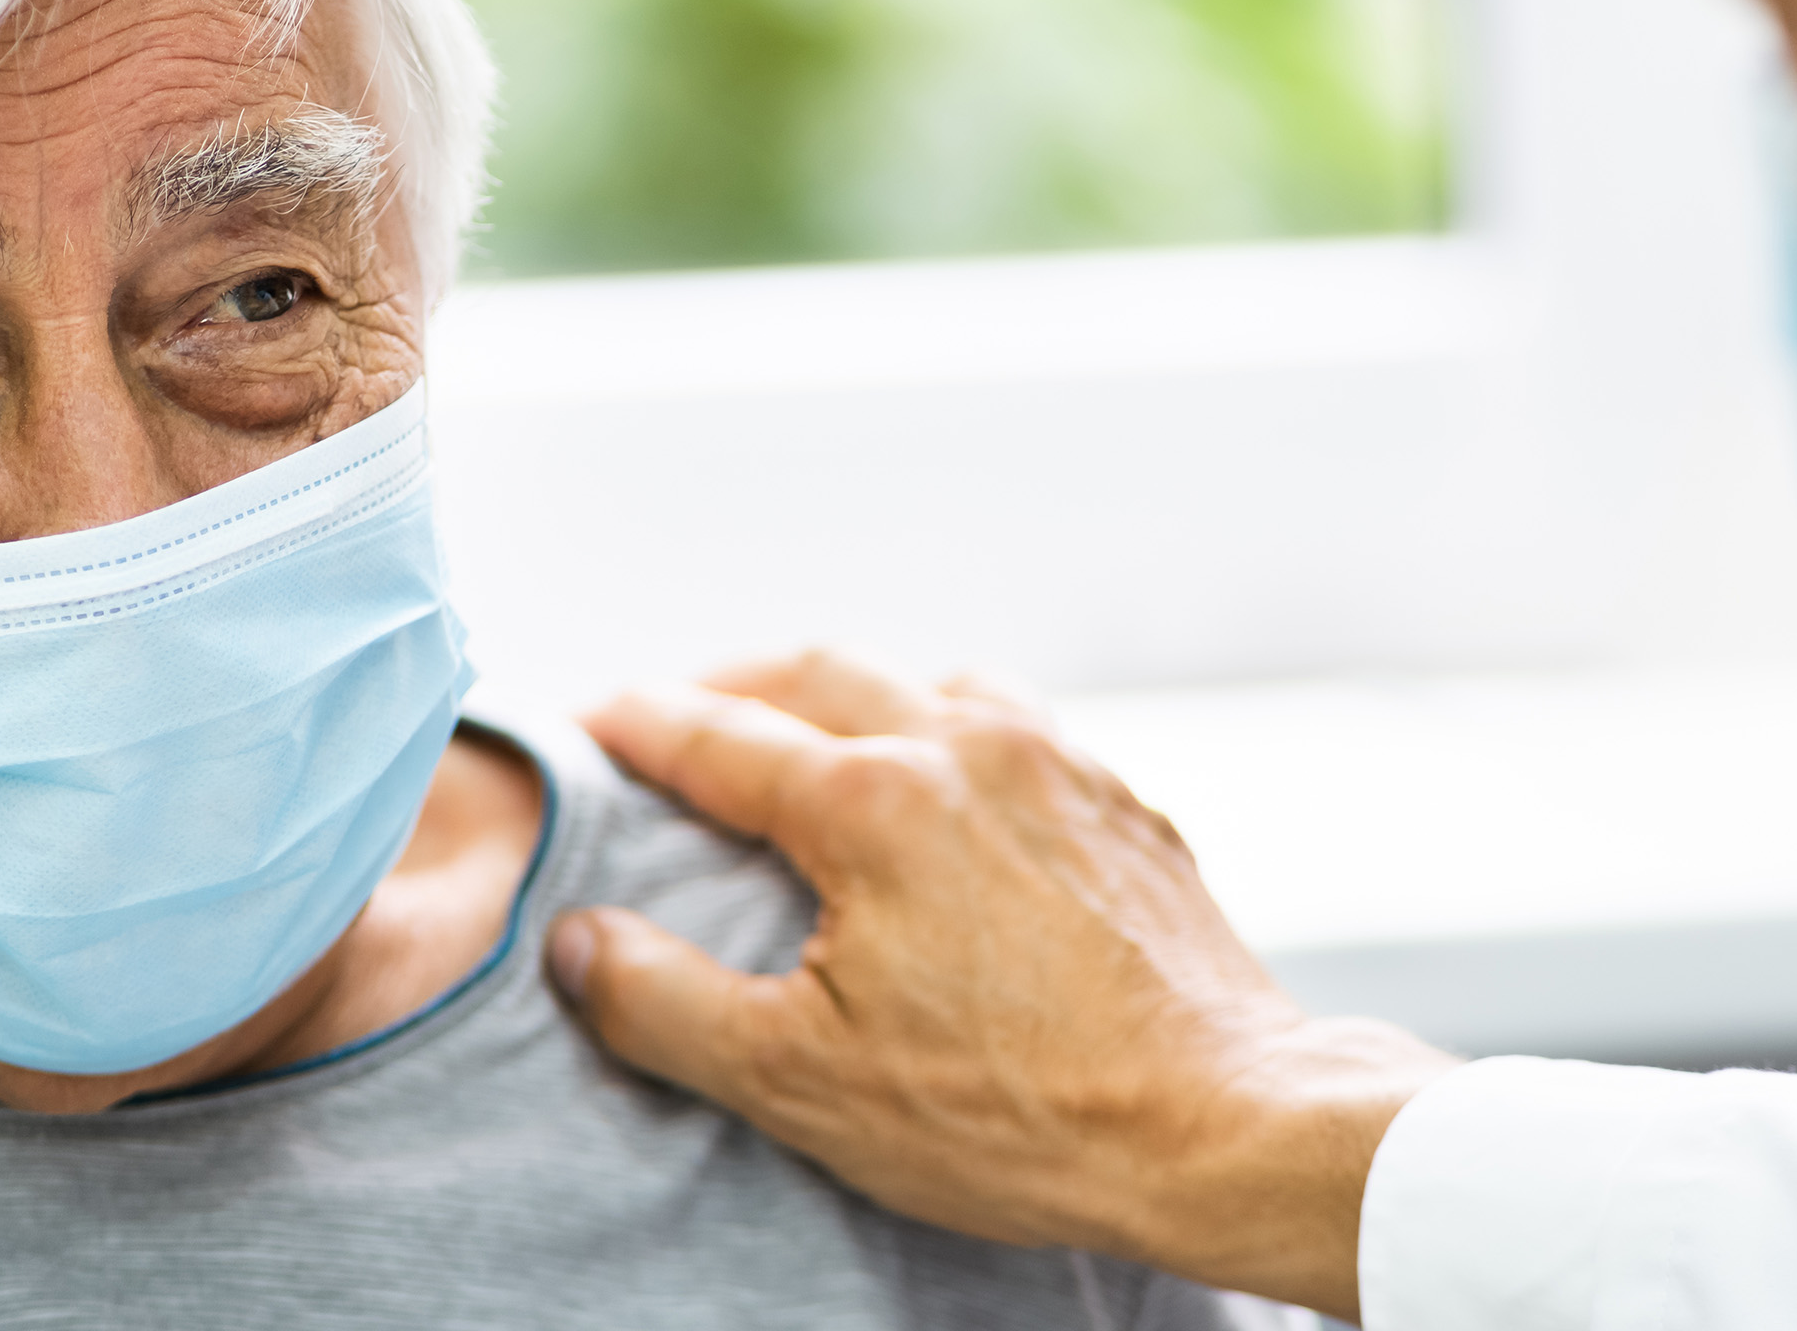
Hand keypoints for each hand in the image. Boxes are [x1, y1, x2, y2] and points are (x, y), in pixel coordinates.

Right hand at [546, 650, 1459, 1319]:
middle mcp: (967, 748)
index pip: (716, 735)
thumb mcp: (802, 1081)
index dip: (636, 726)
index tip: (587, 723)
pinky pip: (1016, 728)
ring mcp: (1059, 768)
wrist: (1219, 1126)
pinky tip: (947, 786)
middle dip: (731, 684)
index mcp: (874, 800)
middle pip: (818, 671)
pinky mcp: (1125, 808)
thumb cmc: (1015, 1115)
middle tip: (676, 715)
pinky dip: (948, 730)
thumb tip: (576, 940)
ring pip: (928, 680)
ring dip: (851, 692)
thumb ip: (665, 1002)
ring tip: (807, 734)